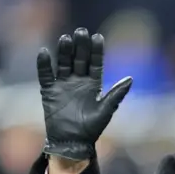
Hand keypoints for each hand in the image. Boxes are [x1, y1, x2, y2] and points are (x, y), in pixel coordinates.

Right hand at [36, 28, 132, 160]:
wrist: (72, 142)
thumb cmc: (91, 128)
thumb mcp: (106, 110)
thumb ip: (116, 94)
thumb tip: (130, 78)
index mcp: (93, 84)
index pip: (95, 63)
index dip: (96, 51)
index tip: (98, 37)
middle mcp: (78, 81)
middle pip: (79, 59)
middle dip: (80, 46)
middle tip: (81, 31)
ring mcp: (63, 84)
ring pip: (63, 63)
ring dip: (64, 51)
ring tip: (66, 39)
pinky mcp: (49, 91)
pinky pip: (46, 75)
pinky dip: (44, 65)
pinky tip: (44, 52)